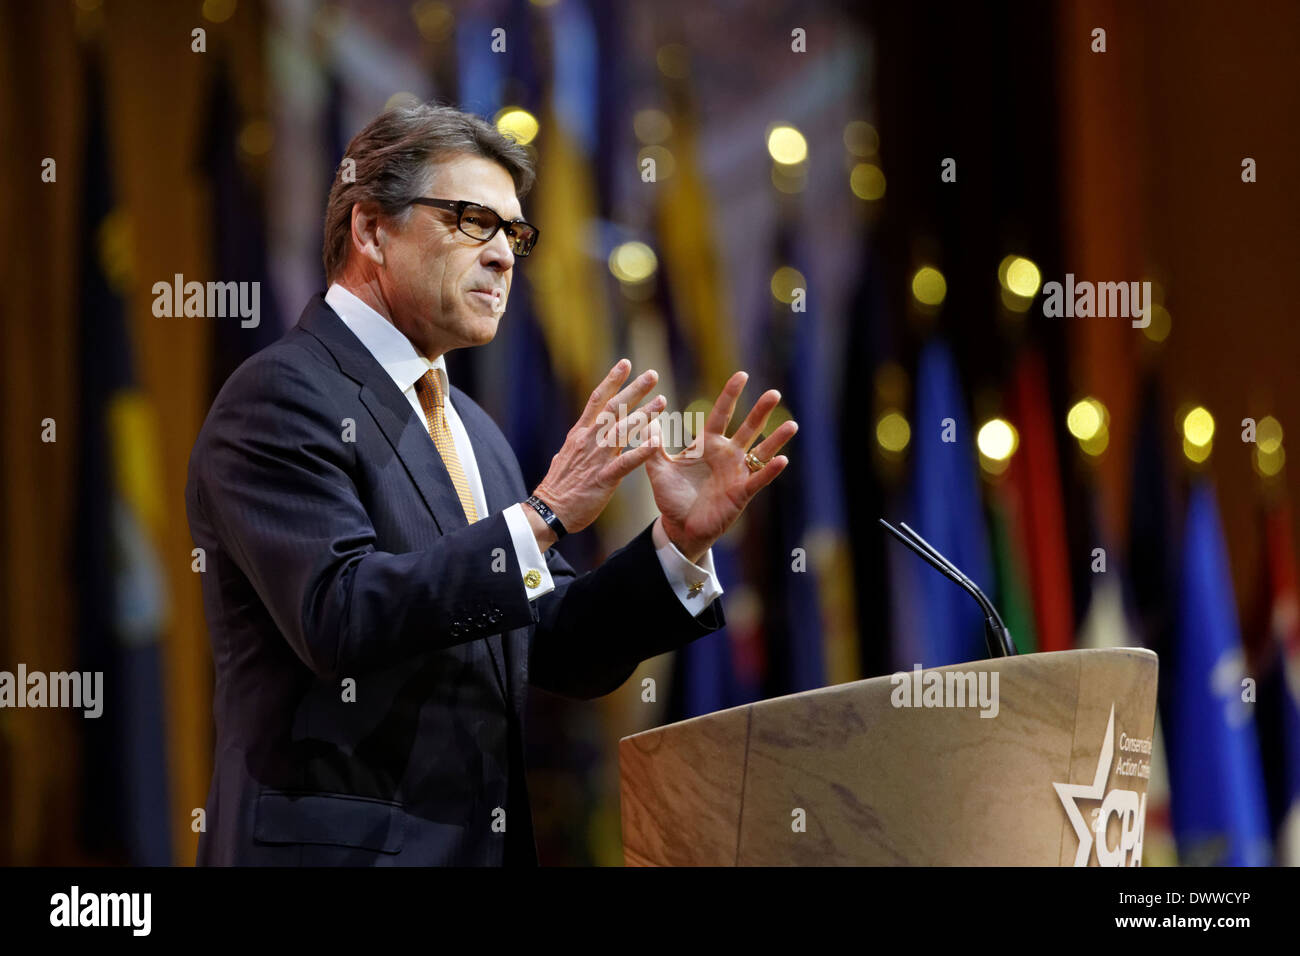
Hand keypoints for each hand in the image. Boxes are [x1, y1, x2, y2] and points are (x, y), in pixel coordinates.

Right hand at [532, 359, 665, 534]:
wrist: (549, 510)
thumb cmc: (559, 486)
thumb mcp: (567, 455)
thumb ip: (579, 442)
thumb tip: (582, 434)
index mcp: (580, 433)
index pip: (597, 399)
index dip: (612, 380)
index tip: (625, 364)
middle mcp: (589, 440)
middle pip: (613, 408)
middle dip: (634, 390)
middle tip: (652, 375)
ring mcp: (596, 458)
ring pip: (623, 430)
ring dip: (644, 414)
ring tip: (663, 401)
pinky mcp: (603, 478)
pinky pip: (625, 463)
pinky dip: (642, 452)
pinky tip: (657, 442)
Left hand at [646, 371, 796, 559]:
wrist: (678, 528)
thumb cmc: (671, 498)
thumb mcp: (658, 470)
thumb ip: (652, 446)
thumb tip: (649, 420)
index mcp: (708, 445)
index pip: (721, 414)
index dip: (731, 395)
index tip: (742, 375)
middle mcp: (727, 455)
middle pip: (747, 428)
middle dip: (760, 411)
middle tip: (775, 393)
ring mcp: (737, 473)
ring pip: (760, 452)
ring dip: (776, 439)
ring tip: (792, 425)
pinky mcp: (741, 493)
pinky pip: (758, 479)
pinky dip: (770, 471)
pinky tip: (783, 460)